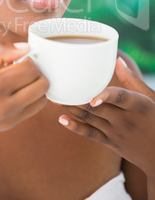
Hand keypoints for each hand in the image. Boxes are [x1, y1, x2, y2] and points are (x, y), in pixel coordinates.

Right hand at [0, 42, 48, 148]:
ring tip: (18, 79)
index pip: (31, 68)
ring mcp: (10, 120)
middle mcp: (6, 106)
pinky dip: (31, 97)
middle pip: (43, 84)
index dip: (27, 58)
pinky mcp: (9, 126)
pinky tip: (15, 91)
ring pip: (42, 98)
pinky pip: (33, 109)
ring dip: (36, 85)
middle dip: (35, 71)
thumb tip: (26, 47)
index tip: (15, 58)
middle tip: (19, 67)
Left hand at [58, 57, 154, 176]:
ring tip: (56, 98)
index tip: (92, 96)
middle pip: (98, 109)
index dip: (105, 96)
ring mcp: (116, 133)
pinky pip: (91, 135)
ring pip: (90, 119)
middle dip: (78, 98)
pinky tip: (62, 119)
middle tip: (61, 87)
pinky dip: (76, 127)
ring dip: (72, 109)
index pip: (119, 98)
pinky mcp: (111, 142)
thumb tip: (117, 59)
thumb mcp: (151, 98)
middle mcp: (125, 120)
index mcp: (136, 105)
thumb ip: (132, 80)